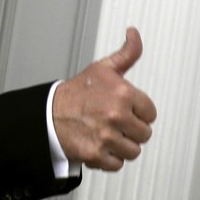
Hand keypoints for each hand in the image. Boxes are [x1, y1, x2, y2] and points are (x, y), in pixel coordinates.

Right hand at [52, 27, 156, 170]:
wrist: (49, 114)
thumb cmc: (77, 93)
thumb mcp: (103, 68)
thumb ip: (126, 53)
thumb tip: (134, 34)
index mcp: (122, 93)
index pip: (150, 113)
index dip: (138, 112)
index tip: (126, 110)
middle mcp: (116, 115)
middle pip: (144, 134)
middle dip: (131, 130)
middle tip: (115, 123)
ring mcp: (106, 136)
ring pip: (133, 151)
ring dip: (121, 146)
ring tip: (108, 134)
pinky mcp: (96, 154)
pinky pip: (117, 164)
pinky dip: (109, 158)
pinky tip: (100, 145)